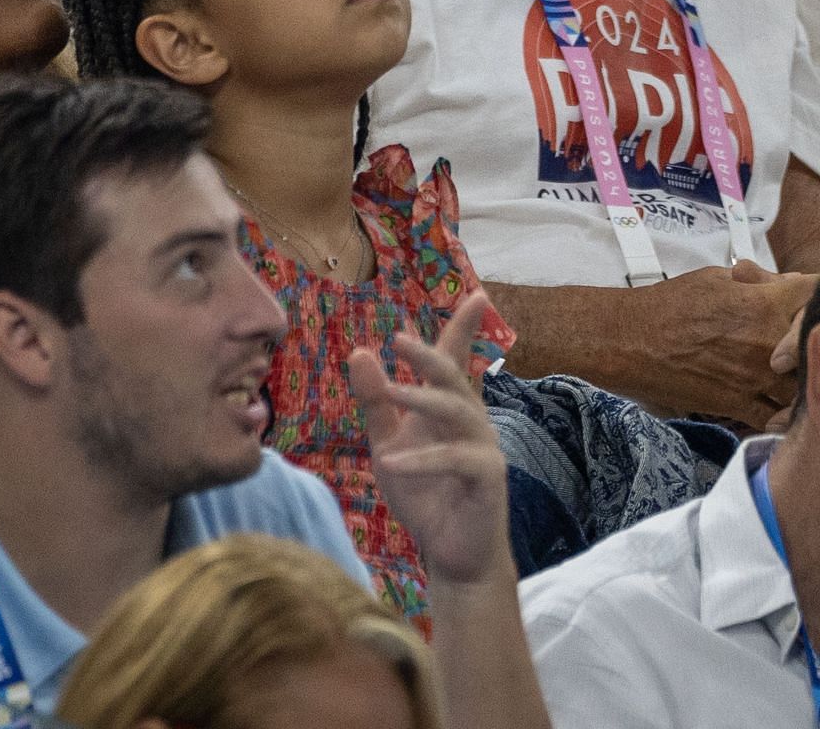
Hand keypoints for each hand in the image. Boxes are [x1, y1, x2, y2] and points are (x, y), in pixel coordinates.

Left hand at [349, 290, 510, 585]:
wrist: (450, 551)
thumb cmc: (424, 493)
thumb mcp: (389, 442)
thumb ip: (376, 402)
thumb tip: (360, 352)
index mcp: (448, 408)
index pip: (455, 360)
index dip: (463, 328)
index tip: (477, 295)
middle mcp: (471, 421)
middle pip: (455, 378)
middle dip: (432, 355)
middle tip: (400, 340)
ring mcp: (483, 448)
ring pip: (458, 412)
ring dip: (422, 399)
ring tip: (390, 391)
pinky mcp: (487, 478)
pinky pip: (456, 460)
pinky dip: (423, 460)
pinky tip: (391, 462)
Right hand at [622, 260, 812, 426]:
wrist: (623, 341)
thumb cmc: (662, 307)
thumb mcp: (711, 279)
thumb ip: (755, 282)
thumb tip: (781, 283)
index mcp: (764, 303)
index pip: (815, 294)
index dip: (814, 298)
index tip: (805, 303)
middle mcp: (769, 341)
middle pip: (815, 346)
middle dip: (807, 344)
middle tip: (788, 347)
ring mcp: (756, 376)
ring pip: (802, 386)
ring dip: (797, 381)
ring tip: (782, 377)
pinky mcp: (737, 404)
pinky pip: (776, 417)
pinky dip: (779, 414)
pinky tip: (773, 407)